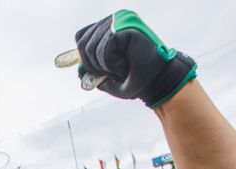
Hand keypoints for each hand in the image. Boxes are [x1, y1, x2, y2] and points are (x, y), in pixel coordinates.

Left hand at [75, 10, 196, 107]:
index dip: (82, 56)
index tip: (96, 70)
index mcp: (110, 27)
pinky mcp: (125, 27)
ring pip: (91, 48)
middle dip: (92, 65)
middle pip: (82, 43)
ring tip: (121, 68)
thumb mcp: (109, 78)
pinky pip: (103, 50)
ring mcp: (120, 21)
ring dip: (103, 67)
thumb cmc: (137, 79)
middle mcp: (114, 19)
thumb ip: (92, 72)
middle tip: (111, 73)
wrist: (158, 82)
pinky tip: (124, 65)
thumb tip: (78, 70)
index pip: (81, 36)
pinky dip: (110, 64)